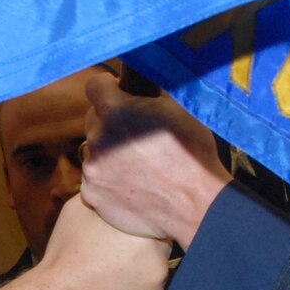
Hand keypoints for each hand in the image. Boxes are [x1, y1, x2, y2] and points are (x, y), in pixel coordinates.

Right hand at [33, 195, 171, 289]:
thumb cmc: (66, 253)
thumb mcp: (79, 209)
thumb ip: (107, 199)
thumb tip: (115, 191)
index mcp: (147, 233)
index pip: (157, 224)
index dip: (141, 227)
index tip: (126, 233)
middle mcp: (160, 262)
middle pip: (159, 251)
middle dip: (142, 252)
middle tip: (116, 256)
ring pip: (153, 276)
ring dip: (139, 275)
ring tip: (110, 277)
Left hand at [80, 74, 229, 248]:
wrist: (197, 205)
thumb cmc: (193, 155)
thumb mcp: (177, 110)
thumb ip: (147, 95)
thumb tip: (137, 84)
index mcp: (116, 113)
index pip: (94, 85)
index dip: (109, 87)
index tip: (119, 94)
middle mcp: (97, 140)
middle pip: (93, 119)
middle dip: (109, 122)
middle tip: (134, 135)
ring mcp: (92, 171)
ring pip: (94, 151)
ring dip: (108, 153)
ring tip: (137, 165)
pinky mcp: (92, 196)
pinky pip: (94, 179)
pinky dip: (108, 180)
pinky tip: (132, 184)